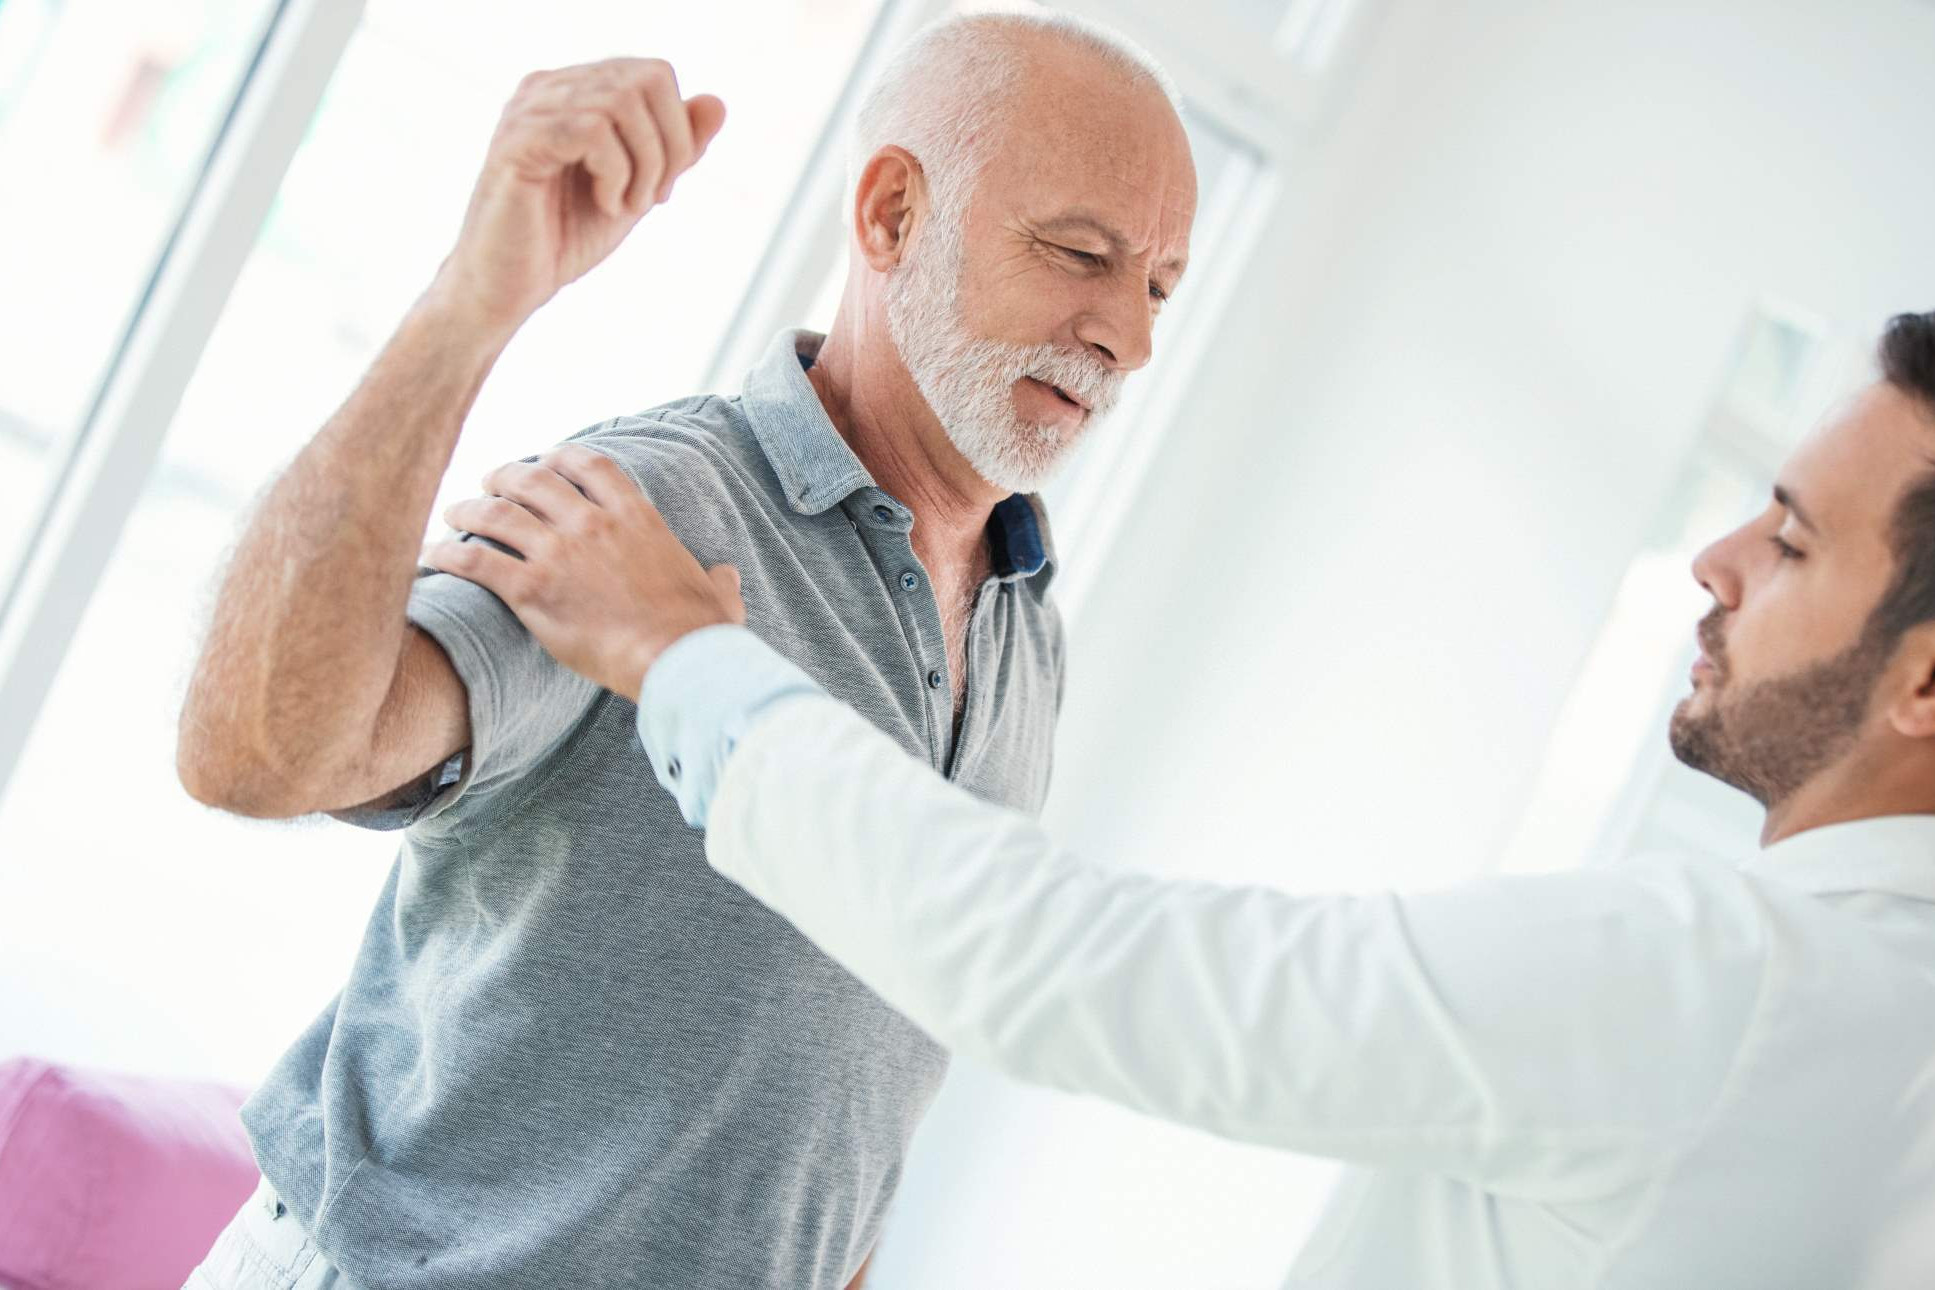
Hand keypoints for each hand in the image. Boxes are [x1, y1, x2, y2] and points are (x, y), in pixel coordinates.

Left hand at [423, 445, 744, 700]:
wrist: (677, 658)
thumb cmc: (701, 631)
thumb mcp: (719, 595)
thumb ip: (717, 579)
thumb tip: (725, 576)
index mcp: (635, 516)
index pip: (588, 464)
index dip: (559, 457)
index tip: (545, 462)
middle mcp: (591, 523)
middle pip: (532, 479)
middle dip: (505, 476)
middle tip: (489, 484)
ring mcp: (558, 553)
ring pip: (496, 513)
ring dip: (469, 509)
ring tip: (454, 514)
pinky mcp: (531, 589)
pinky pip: (476, 561)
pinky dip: (448, 555)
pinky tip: (432, 557)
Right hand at [429, 58, 726, 338]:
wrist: (510, 285)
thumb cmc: (565, 237)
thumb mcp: (638, 188)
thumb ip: (676, 148)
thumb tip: (717, 103)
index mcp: (573, 92)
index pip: (653, 74)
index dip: (677, 131)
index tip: (661, 188)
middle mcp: (547, 89)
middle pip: (645, 81)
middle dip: (668, 148)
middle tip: (649, 200)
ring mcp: (528, 110)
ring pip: (621, 102)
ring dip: (643, 165)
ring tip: (623, 206)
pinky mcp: (518, 142)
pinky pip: (591, 130)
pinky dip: (615, 172)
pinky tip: (605, 204)